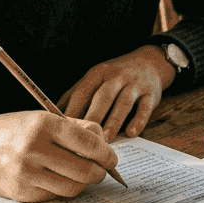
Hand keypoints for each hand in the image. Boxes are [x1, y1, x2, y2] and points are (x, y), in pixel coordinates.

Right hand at [0, 110, 117, 202]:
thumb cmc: (15, 130)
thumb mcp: (43, 118)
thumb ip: (77, 128)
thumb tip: (105, 145)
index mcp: (43, 125)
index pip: (88, 143)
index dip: (106, 154)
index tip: (112, 159)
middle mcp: (34, 149)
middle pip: (85, 170)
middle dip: (100, 173)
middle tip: (101, 170)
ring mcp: (27, 173)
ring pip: (73, 187)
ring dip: (83, 183)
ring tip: (81, 174)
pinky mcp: (22, 192)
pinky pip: (56, 195)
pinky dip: (63, 188)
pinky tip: (57, 179)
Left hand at [59, 45, 174, 140]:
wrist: (150, 62)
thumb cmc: (116, 75)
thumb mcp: (95, 77)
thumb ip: (76, 93)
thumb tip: (52, 113)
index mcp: (98, 73)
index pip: (83, 91)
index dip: (73, 109)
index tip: (63, 128)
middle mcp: (116, 76)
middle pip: (103, 96)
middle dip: (93, 116)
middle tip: (84, 137)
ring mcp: (135, 84)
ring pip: (123, 102)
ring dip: (114, 121)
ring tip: (106, 140)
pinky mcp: (151, 93)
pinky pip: (145, 107)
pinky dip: (139, 120)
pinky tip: (132, 133)